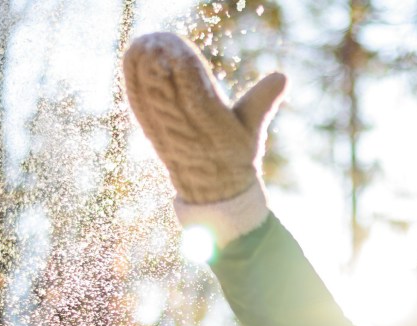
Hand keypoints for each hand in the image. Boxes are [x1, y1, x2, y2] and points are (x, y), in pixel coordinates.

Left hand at [122, 31, 288, 203]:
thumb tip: (284, 77)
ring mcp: (167, 132)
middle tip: (155, 41)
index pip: (194, 89)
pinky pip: (140, 106)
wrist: (215, 193)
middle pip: (167, 90)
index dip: (182, 66)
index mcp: (213, 123)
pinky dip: (135, 84)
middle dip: (159, 64)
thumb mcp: (252, 128)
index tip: (177, 46)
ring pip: (151, 96)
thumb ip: (263, 100)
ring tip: (142, 45)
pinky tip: (132, 61)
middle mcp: (186, 129)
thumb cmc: (236, 157)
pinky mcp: (153, 133)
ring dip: (143, 69)